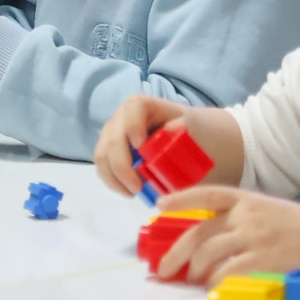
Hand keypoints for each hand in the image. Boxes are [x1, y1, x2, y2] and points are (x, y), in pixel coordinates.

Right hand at [91, 96, 238, 197]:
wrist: (197, 141)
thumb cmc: (197, 133)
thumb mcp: (196, 128)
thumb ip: (186, 127)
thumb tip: (172, 128)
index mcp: (145, 106)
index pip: (133, 108)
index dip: (132, 126)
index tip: (141, 147)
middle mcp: (124, 117)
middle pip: (112, 137)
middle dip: (121, 166)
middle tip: (138, 188)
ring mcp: (115, 135)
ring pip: (102, 155)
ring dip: (114, 177)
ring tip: (134, 193)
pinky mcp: (113, 153)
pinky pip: (104, 167)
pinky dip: (113, 181)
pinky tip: (129, 191)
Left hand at [153, 185, 299, 283]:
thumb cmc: (298, 226)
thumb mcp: (266, 210)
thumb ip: (238, 218)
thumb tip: (206, 239)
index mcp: (246, 198)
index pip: (207, 194)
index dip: (182, 198)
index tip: (159, 205)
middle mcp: (247, 214)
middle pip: (200, 232)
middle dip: (177, 253)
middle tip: (163, 270)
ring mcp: (255, 236)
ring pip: (210, 253)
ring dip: (196, 271)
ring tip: (193, 281)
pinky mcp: (264, 258)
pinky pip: (229, 271)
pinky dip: (216, 282)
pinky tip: (213, 288)